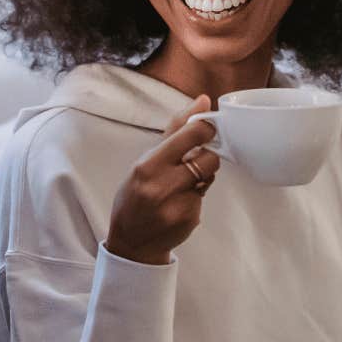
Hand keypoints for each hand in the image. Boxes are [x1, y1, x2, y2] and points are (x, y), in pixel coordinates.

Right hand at [104, 95, 222, 265]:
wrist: (132, 241)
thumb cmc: (136, 194)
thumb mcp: (146, 159)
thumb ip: (176, 129)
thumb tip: (203, 100)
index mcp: (148, 165)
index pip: (191, 135)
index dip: (207, 128)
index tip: (208, 128)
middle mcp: (163, 186)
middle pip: (209, 158)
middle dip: (206, 156)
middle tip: (193, 160)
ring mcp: (178, 205)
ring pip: (209, 177)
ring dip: (202, 176)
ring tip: (181, 184)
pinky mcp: (190, 219)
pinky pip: (204, 197)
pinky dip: (196, 196)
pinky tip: (178, 203)